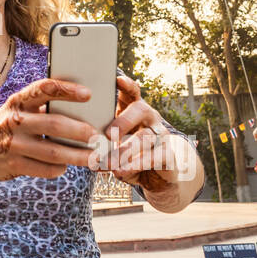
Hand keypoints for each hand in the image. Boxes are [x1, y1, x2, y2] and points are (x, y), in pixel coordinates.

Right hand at [0, 78, 100, 180]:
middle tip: (99, 136)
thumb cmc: (7, 125)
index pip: (44, 89)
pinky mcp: (13, 166)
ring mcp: (13, 145)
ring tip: (95, 157)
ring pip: (54, 152)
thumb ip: (41, 106)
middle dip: (81, 131)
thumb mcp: (17, 109)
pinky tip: (66, 166)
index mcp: (18, 101)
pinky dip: (60, 169)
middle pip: (55, 124)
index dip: (67, 90)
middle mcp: (14, 121)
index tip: (89, 94)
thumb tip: (83, 108)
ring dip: (79, 156)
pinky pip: (45, 169)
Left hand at [97, 72, 196, 192]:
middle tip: (108, 135)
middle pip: (140, 109)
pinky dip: (136, 164)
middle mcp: (150, 118)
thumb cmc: (128, 155)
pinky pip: (154, 156)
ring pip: (145, 137)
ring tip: (108, 162)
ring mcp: (162, 135)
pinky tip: (121, 171)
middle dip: (123, 121)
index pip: (132, 92)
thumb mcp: (112, 146)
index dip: (126, 85)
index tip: (118, 80)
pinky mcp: (169, 154)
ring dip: (124, 150)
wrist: (156, 177)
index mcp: (134, 110)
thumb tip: (88, 152)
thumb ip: (102, 144)